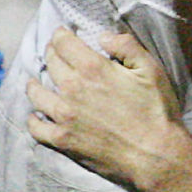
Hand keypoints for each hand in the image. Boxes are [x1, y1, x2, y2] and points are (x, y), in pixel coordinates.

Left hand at [26, 26, 186, 190]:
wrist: (156, 156)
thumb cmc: (157, 113)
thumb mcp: (152, 71)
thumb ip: (127, 46)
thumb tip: (103, 36)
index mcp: (93, 69)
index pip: (63, 42)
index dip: (61, 35)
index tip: (62, 34)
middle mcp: (72, 89)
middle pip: (50, 63)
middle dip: (51, 54)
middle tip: (55, 54)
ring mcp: (64, 116)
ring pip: (36, 93)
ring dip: (35, 84)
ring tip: (37, 82)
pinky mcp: (63, 140)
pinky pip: (36, 127)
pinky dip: (34, 119)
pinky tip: (37, 116)